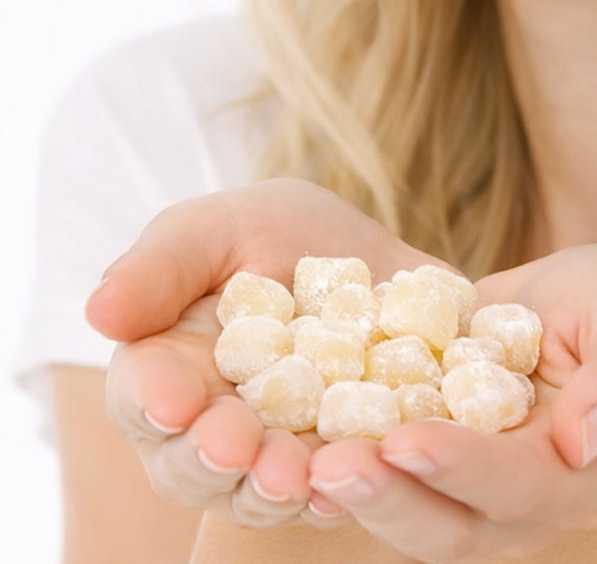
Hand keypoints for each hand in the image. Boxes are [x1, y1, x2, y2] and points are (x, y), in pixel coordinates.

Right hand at [86, 178, 437, 528]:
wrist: (370, 257)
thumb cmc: (271, 235)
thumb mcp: (217, 229)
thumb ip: (161, 265)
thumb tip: (100, 311)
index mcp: (168, 372)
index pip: (144, 397)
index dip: (154, 403)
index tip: (174, 401)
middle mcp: (215, 428)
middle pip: (197, 466)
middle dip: (216, 459)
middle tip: (238, 447)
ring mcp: (281, 454)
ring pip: (266, 493)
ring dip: (277, 488)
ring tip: (297, 473)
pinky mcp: (345, 461)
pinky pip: (346, 487)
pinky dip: (352, 487)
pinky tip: (363, 474)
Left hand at [305, 243, 596, 561]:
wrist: (588, 298)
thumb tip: (587, 441)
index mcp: (596, 476)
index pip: (527, 487)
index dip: (467, 470)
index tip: (407, 440)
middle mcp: (538, 503)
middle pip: (460, 526)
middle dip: (394, 499)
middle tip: (328, 465)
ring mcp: (485, 491)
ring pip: (420, 519)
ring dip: (364, 496)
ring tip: (307, 462)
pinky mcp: (444, 465)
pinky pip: (396, 479)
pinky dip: (355, 468)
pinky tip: (305, 443)